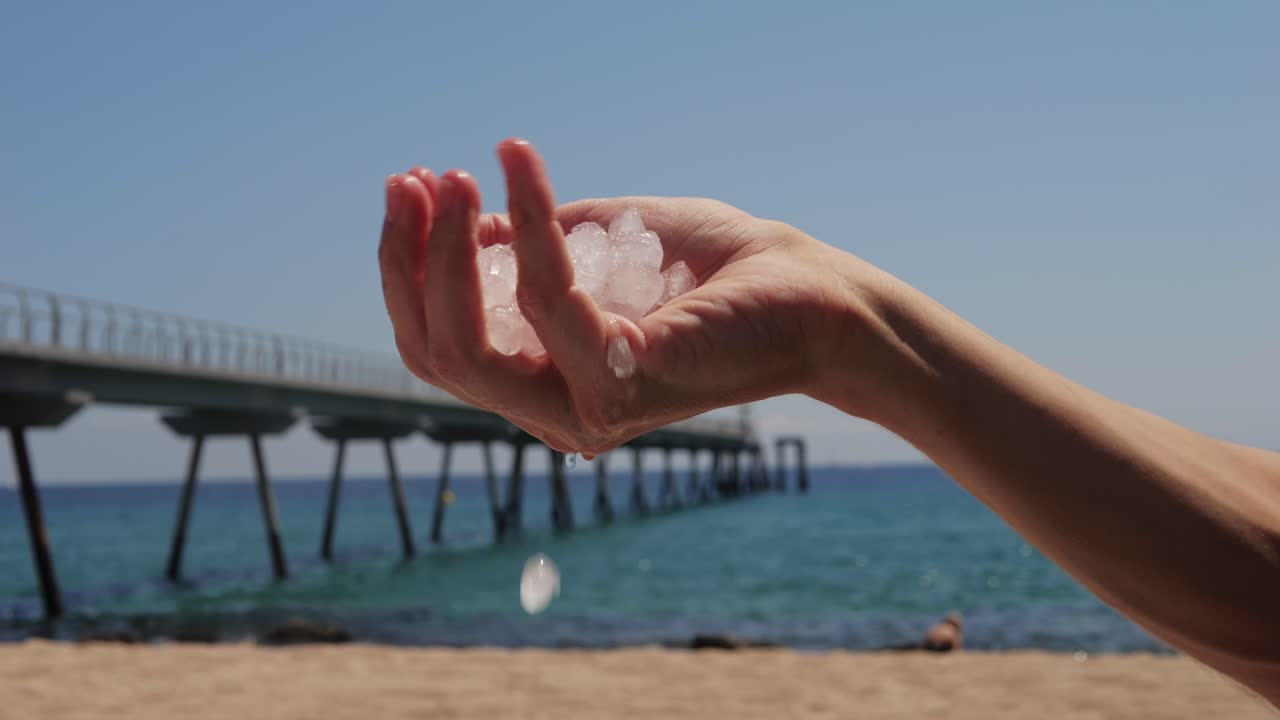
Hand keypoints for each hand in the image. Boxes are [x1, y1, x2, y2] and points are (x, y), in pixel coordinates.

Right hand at [378, 139, 869, 452]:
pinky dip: (528, 223)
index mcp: (545, 385)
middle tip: (413, 179)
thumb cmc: (708, 271)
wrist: (807, 294)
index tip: (410, 189)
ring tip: (457, 175)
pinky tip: (522, 166)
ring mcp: (587, 410)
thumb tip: (462, 225)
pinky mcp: (622, 385)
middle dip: (409, 260)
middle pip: (437, 353)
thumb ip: (529, 246)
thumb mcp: (599, 246)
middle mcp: (556, 413)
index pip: (440, 347)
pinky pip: (546, 300)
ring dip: (448, 248)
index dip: (408, 271)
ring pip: (470, 345)